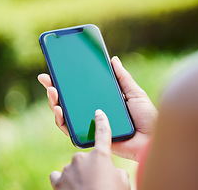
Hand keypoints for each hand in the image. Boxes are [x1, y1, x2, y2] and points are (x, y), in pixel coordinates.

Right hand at [38, 56, 156, 160]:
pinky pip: (70, 130)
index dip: (67, 82)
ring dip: (54, 103)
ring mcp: (90, 125)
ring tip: (52, 92)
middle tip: (46, 79)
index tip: (55, 71)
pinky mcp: (89, 138)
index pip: (81, 90)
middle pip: (69, 102)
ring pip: (65, 115)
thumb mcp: (134, 92)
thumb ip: (123, 77)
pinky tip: (58, 109)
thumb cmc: (146, 117)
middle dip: (54, 90)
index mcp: (103, 101)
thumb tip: (113, 59)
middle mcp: (94, 113)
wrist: (151, 138)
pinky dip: (61, 121)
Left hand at [50, 110, 129, 189]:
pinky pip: (59, 176)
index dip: (102, 122)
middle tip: (99, 184)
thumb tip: (110, 172)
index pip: (103, 133)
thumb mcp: (123, 183)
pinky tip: (70, 189)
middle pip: (88, 159)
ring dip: (79, 177)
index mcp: (101, 156)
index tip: (98, 113)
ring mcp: (68, 169)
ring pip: (74, 169)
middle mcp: (82, 158)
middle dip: (93, 169)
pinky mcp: (57, 181)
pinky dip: (64, 181)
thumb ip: (116, 171)